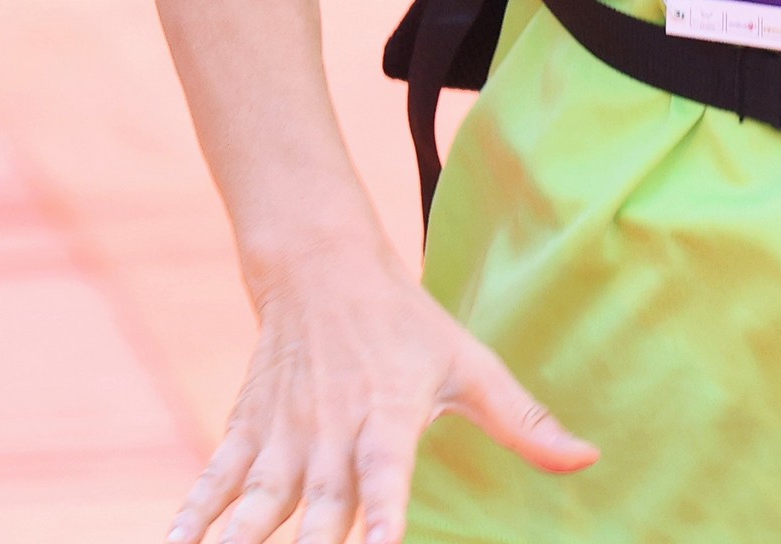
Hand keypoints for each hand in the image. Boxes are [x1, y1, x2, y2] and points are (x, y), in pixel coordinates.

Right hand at [169, 238, 595, 543]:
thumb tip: (588, 459)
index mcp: (386, 421)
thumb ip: (523, 422)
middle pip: (317, 509)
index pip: (386, 482)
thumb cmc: (406, 323)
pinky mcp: (246, 431)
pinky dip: (192, 515)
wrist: (321, 264)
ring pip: (254, 502)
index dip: (383, 523)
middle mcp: (330, 435)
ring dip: (237, 542)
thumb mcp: (469, 365)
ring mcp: (282, 435)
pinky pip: (214, 482)